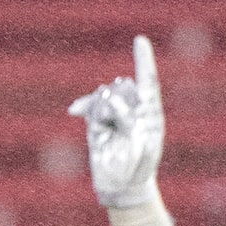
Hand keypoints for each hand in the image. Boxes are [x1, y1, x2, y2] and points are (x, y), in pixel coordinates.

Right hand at [67, 35, 165, 211]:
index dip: (144, 61)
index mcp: (151, 113)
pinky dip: (85, 106)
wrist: (121, 185)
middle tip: (120, 128)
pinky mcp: (98, 120)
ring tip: (103, 130)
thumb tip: (109, 98)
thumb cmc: (137, 167)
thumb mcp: (140, 146)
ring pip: (106, 95)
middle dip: (118, 103)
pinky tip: (74, 110)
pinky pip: (92, 105)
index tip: (139, 40)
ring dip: (103, 108)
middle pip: (124, 88)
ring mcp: (115, 113)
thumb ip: (128, 120)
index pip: (148, 82)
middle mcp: (134, 108)